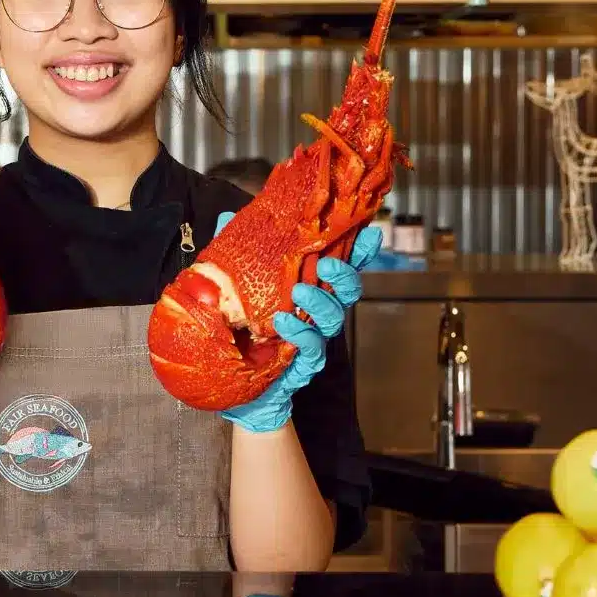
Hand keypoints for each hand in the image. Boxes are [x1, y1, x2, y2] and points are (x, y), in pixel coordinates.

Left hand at [219, 222, 381, 433]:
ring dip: (320, 302)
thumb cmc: (237, 327)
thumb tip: (228, 215)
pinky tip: (285, 323)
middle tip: (326, 264)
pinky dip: (301, 333)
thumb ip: (237, 251)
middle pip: (347, 290)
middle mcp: (317, 311)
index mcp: (308, 287)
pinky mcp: (303, 363)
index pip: (339, 266)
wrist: (230, 381)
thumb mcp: (234, 282)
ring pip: (334, 317)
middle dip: (344, 274)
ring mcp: (314, 337)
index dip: (357, 252)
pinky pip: (311, 347)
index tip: (368, 234)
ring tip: (299, 292)